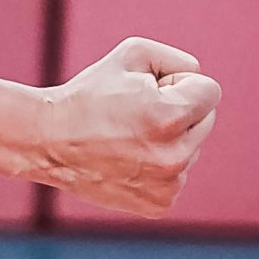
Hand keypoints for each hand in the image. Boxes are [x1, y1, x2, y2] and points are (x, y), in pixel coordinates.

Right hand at [30, 36, 219, 213]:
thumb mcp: (133, 54)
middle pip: (204, 121)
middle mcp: (174, 156)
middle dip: (178, 112)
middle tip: (136, 114)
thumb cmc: (90, 94)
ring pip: (190, 150)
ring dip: (169, 141)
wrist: (48, 141)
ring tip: (126, 138)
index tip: (147, 91)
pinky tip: (127, 161)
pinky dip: (158, 167)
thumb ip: (180, 61)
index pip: (210, 92)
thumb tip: (201, 87)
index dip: (178, 84)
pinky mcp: (159, 204)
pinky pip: (176, 176)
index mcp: (170, 117)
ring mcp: (168, 185)